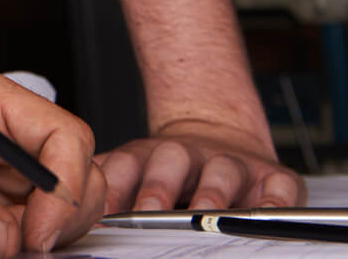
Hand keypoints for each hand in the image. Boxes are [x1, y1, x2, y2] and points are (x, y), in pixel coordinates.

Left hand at [0, 65, 104, 256]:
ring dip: (47, 235)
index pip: (61, 133)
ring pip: (65, 204)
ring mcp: (1, 169)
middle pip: (74, 170)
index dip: (64, 185)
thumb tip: (2, 237)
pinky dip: (33, 246)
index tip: (40, 233)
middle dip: (62, 215)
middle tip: (25, 250)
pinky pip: (40, 227)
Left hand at [99, 115, 303, 211]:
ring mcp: (228, 163)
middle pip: (170, 164)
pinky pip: (277, 186)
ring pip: (220, 172)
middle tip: (148, 214)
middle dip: (157, 189)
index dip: (111, 188)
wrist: (220, 133)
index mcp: (146, 157)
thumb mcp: (132, 171)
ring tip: (206, 214)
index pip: (123, 167)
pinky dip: (275, 200)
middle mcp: (186, 155)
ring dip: (212, 193)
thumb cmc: (171, 169)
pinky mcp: (271, 176)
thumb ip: (107, 187)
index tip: (101, 213)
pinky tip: (268, 213)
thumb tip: (70, 212)